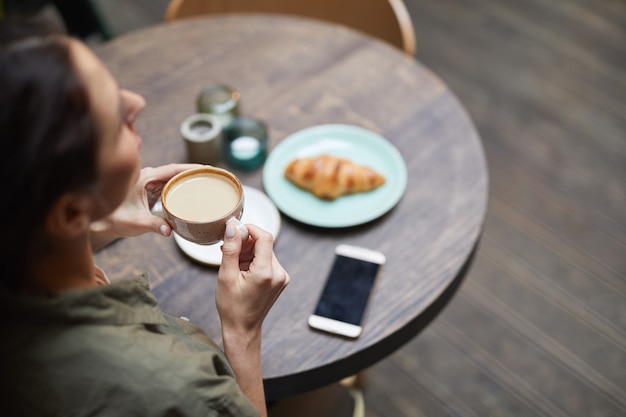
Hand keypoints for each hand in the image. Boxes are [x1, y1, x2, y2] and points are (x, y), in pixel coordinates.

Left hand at [90, 163, 199, 249]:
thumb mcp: (136, 222)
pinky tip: (190, 192)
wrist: (101, 222)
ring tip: (205, 182)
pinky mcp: (149, 190)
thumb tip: (170, 230)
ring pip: (172, 178)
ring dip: (188, 179)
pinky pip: (168, 185)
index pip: (172, 169)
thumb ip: (154, 224)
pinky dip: (180, 187)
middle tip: (212, 175)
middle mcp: (147, 177)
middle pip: (176, 171)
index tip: (207, 169)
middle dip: (194, 172)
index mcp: (145, 178)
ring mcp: (148, 183)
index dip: (191, 168)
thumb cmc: (114, 219)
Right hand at [216, 223, 288, 416]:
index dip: (249, 228)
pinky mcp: (281, 279)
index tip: (234, 229)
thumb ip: (230, 249)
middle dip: (246, 242)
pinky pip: (267, 261)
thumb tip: (232, 226)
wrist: (243, 329)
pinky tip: (241, 269)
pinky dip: (254, 260)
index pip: (264, 237)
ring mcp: (282, 277)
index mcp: (266, 273)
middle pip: (264, 244)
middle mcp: (279, 273)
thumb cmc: (232, 306)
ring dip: (248, 252)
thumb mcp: (226, 276)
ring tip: (232, 264)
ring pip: (265, 251)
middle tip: (227, 249)